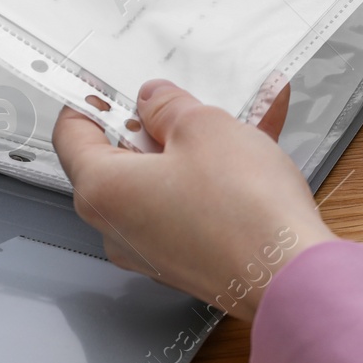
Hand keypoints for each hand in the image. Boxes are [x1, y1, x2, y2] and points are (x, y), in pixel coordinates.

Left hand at [53, 80, 335, 321]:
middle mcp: (120, 226)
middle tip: (181, 93)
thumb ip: (168, 106)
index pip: (71, 136)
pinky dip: (220, 171)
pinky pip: (194, 201)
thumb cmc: (243, 211)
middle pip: (122, 157)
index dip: (90, 100)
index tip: (109, 83)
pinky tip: (259, 137)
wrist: (291, 278)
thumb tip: (154, 101)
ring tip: (241, 108)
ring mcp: (156, 247)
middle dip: (156, 120)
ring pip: (167, 177)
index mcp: (103, 191)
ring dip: (200, 141)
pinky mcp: (192, 258)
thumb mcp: (203, 127)